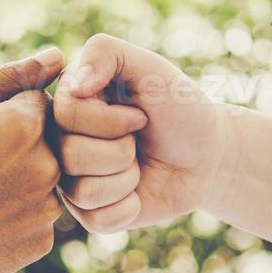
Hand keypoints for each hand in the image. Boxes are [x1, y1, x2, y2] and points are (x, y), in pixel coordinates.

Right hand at [0, 47, 65, 272]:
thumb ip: (8, 76)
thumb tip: (57, 58)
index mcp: (28, 124)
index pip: (38, 100)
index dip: (4, 113)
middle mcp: (50, 166)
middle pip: (47, 141)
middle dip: (16, 146)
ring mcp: (48, 208)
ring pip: (44, 180)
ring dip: (19, 181)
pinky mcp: (41, 241)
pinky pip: (35, 217)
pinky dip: (14, 216)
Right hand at [53, 34, 228, 232]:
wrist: (209, 155)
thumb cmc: (179, 108)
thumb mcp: (149, 68)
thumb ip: (105, 53)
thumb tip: (73, 87)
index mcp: (69, 102)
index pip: (66, 115)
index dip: (110, 120)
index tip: (140, 113)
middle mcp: (62, 141)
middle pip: (70, 156)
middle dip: (121, 150)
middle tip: (139, 139)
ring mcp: (73, 180)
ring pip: (83, 192)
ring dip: (126, 178)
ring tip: (138, 164)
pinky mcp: (90, 215)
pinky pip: (97, 219)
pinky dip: (129, 207)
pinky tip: (138, 192)